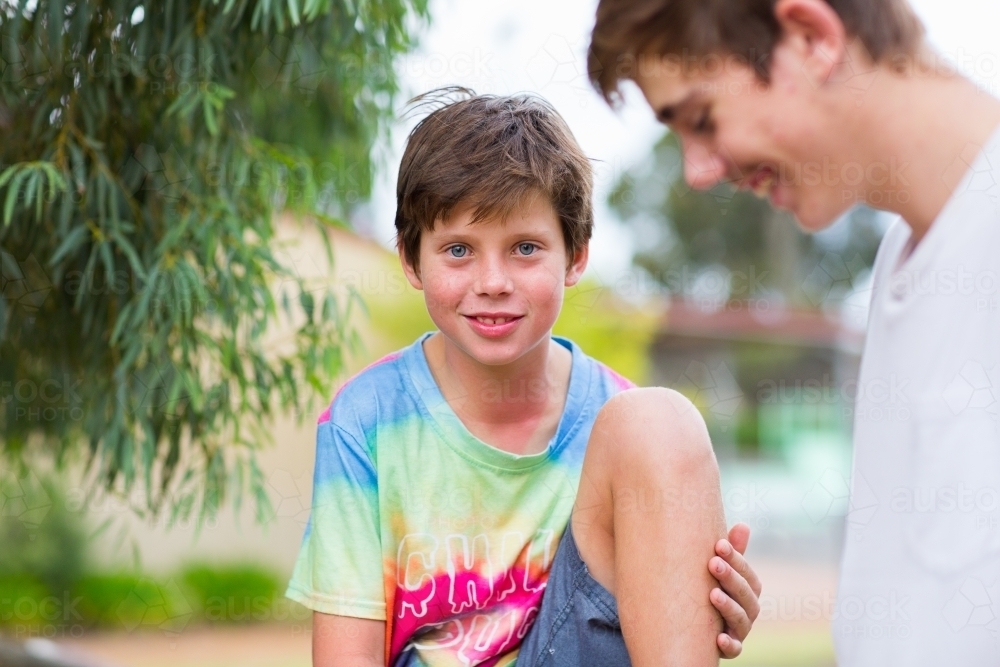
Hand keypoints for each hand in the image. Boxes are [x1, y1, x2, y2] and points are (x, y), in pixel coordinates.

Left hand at [708, 523, 761, 658]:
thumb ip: (731, 552)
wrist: (692, 626)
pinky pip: (734, 649)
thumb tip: (743, 525)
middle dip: (731, 578)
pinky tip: (718, 637)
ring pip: (742, 620)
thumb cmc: (709, 588)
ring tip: (713, 594)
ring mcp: (739, 631)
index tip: (719, 544)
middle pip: (746, 595)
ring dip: (728, 607)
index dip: (736, 559)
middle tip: (713, 563)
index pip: (748, 574)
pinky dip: (729, 644)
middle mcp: (747, 611)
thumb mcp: (718, 570)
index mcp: (747, 591)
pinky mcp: (729, 649)